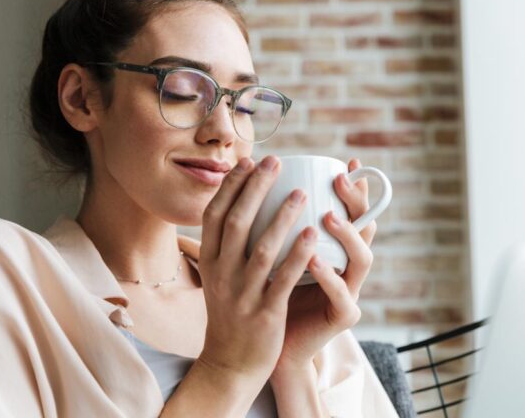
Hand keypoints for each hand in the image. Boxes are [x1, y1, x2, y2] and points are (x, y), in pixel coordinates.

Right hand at [196, 155, 315, 388]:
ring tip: (302, 192)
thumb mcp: (219, 277)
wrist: (230, 364)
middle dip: (255, 188)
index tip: (248, 161)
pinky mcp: (265, 313)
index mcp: (210, 263)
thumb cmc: (231, 314)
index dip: (231, 186)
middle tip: (274, 162)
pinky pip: (283, 279)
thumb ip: (227, 246)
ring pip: (262, 248)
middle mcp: (222, 275)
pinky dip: (298, 254)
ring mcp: (242, 295)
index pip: (214, 215)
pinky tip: (313, 233)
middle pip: (236, 223)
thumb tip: (240, 206)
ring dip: (282, 216)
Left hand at [273, 159, 375, 369]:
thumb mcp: (267, 255)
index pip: (351, 214)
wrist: (262, 348)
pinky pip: (340, 294)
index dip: (353, 189)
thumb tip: (251, 184)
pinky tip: (313, 258)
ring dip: (348, 234)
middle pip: (365, 229)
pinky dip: (328, 275)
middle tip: (338, 179)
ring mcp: (348, 292)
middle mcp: (346, 267)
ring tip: (327, 215)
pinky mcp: (342, 316)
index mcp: (333, 250)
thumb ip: (270, 226)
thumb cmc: (265, 295)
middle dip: (356, 202)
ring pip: (362, 259)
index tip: (345, 163)